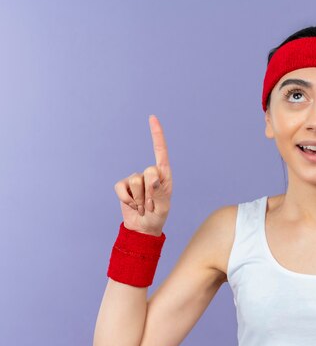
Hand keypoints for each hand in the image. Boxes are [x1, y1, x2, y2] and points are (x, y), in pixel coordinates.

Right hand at [113, 115, 172, 235]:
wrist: (142, 228)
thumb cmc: (157, 217)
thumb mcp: (163, 207)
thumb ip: (159, 194)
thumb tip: (153, 178)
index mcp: (164, 175)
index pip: (160, 151)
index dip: (156, 134)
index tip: (152, 117)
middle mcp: (150, 174)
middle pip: (148, 173)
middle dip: (151, 193)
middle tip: (151, 205)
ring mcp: (135, 179)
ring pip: (135, 182)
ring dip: (140, 199)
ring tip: (143, 206)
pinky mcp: (123, 186)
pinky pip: (121, 188)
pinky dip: (127, 200)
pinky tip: (132, 205)